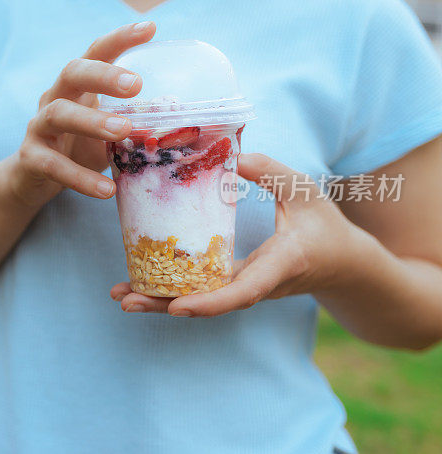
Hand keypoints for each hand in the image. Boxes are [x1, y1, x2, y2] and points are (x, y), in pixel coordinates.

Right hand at [0, 21, 155, 206]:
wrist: (32, 179)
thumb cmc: (78, 147)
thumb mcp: (107, 132)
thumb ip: (134, 124)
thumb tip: (182, 125)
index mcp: (77, 86)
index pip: (96, 52)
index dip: (120, 38)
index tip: (150, 28)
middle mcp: (55, 97)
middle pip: (72, 72)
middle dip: (104, 75)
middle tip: (137, 85)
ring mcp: (39, 126)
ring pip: (58, 113)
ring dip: (91, 120)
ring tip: (122, 131)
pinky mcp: (31, 158)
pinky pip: (53, 164)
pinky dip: (80, 177)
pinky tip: (106, 189)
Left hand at [110, 153, 370, 316]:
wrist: (343, 265)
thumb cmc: (326, 225)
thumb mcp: (305, 190)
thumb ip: (272, 172)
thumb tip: (234, 156)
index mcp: (279, 265)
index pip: (243, 291)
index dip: (210, 302)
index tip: (178, 306)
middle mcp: (257, 285)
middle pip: (208, 303)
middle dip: (165, 305)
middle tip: (125, 301)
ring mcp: (244, 287)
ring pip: (199, 300)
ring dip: (159, 300)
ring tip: (119, 296)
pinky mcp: (235, 283)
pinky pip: (202, 290)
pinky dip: (170, 289)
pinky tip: (138, 282)